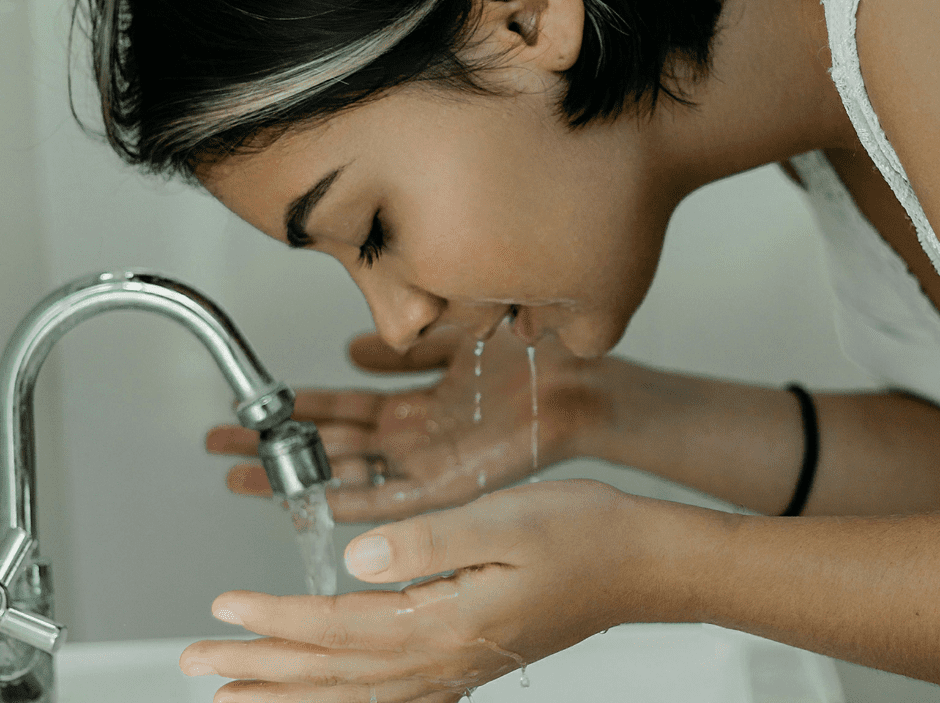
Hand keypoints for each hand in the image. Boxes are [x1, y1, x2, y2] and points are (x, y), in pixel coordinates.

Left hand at [180, 480, 712, 701]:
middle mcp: (446, 657)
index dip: (276, 618)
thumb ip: (426, 542)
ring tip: (241, 694)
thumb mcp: (503, 520)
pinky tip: (328, 695)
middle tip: (200, 667)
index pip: (339, 627)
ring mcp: (458, 666)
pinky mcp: (468, 657)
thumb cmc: (582, 535)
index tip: (225, 609)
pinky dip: (344, 698)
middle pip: (334, 672)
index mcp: (447, 621)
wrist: (639, 564)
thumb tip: (353, 558)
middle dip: (262, 669)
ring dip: (293, 691)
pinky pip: (389, 694)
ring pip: (356, 692)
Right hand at [207, 325, 617, 520]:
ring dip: (299, 477)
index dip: (295, 409)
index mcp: (414, 403)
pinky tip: (315, 503)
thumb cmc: (527, 357)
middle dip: (276, 446)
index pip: (340, 408)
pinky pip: (393, 499)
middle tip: (221, 446)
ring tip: (244, 476)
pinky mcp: (451, 484)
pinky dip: (355, 502)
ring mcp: (427, 462)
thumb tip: (352, 346)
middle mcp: (413, 436)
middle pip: (331, 444)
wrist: (579, 381)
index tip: (253, 408)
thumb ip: (403, 347)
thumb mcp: (450, 338)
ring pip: (349, 474)